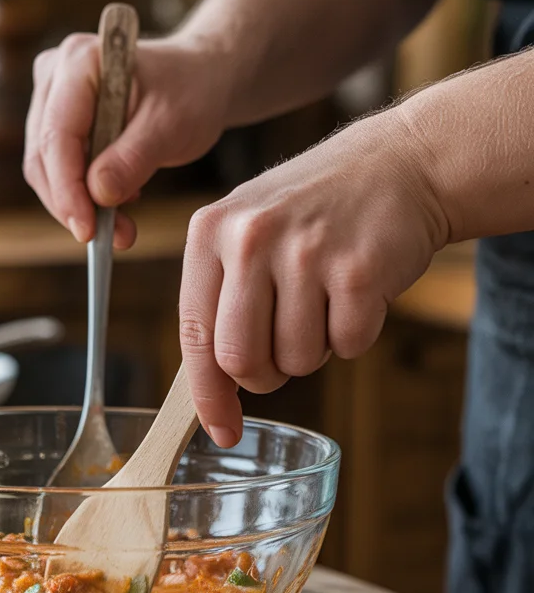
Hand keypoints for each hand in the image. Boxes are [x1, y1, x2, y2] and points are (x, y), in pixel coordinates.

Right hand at [23, 34, 230, 247]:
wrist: (200, 79)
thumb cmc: (190, 92)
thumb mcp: (172, 125)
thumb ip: (134, 159)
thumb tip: (97, 195)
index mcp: (81, 60)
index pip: (58, 135)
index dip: (68, 188)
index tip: (87, 230)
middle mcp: (55, 74)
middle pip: (44, 155)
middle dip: (74, 204)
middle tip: (114, 237)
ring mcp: (50, 96)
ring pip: (45, 167)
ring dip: (78, 205)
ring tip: (122, 224)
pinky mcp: (55, 119)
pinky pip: (56, 168)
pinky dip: (82, 195)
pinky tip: (116, 201)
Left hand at [180, 109, 448, 446]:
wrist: (397, 164)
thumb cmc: (311, 212)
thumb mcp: (245, 231)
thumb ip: (219, 299)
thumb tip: (208, 393)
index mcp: (209, 231)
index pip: (195, 333)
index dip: (207, 392)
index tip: (222, 429)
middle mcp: (249, 238)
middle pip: (241, 360)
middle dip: (265, 374)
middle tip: (285, 349)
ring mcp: (304, 252)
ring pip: (297, 360)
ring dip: (314, 349)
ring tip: (323, 297)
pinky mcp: (357, 269)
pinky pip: (348, 346)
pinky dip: (355, 334)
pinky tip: (356, 289)